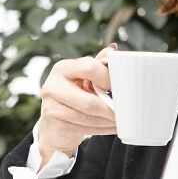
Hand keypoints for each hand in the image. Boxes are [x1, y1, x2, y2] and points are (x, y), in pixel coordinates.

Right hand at [37, 44, 116, 166]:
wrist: (54, 126)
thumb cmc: (74, 97)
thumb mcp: (83, 78)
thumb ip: (98, 65)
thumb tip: (113, 49)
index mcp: (63, 68)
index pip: (89, 68)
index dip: (107, 78)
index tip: (117, 86)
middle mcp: (53, 85)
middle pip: (89, 100)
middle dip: (111, 108)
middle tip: (126, 110)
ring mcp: (51, 106)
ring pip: (89, 116)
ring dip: (109, 120)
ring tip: (123, 120)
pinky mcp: (56, 124)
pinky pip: (85, 128)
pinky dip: (103, 128)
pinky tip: (112, 127)